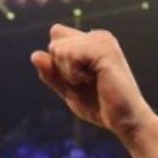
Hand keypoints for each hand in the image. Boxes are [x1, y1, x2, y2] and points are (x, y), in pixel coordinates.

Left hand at [30, 24, 155, 138]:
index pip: (56, 38)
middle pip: (55, 41)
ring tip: (91, 81)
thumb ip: (51, 74)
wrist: (123, 121)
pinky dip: (74, 73)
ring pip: (60, 48)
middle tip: (86, 82)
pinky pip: (70, 54)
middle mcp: (97, 35)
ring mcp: (102, 40)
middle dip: (61, 68)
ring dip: (68, 72)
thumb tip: (34, 55)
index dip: (58, 62)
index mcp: (90, 41)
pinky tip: (92, 79)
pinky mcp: (104, 50)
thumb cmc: (99, 106)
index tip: (79, 78)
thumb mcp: (68, 90)